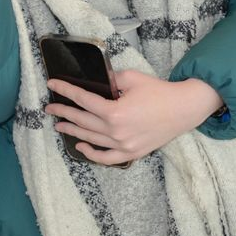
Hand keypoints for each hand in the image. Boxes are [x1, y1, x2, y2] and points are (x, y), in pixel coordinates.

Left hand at [46, 70, 224, 165]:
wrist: (185, 108)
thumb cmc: (159, 91)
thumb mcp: (131, 78)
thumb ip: (109, 79)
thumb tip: (94, 80)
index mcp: (114, 111)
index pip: (82, 100)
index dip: (65, 90)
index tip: (52, 85)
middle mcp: (116, 131)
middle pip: (82, 120)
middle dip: (63, 112)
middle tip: (49, 107)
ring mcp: (124, 145)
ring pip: (90, 138)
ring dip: (72, 131)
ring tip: (59, 124)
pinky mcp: (133, 152)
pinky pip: (107, 158)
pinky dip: (92, 154)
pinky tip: (80, 146)